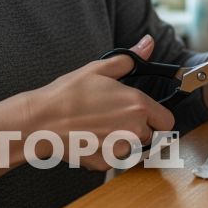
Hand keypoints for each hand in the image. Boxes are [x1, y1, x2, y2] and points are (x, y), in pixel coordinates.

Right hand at [26, 35, 173, 169]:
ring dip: (122, 141)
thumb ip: (130, 59)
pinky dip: (105, 152)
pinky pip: (113, 159)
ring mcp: (120, 149)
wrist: (40, 121)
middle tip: (115, 118)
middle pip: (150, 135)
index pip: (167, 121)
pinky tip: (90, 138)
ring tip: (100, 127)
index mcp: (138, 105)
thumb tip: (148, 43)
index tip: (147, 115)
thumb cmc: (68, 94)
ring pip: (132, 148)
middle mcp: (134, 129)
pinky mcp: (105, 163)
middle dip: (138, 128)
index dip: (158, 118)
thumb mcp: (99, 69)